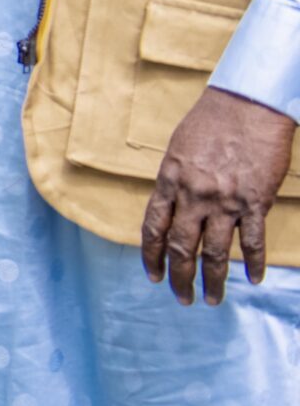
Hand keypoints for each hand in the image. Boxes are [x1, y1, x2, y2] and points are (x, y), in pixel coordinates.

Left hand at [141, 87, 293, 303]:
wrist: (247, 105)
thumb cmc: (211, 121)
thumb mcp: (178, 149)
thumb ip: (174, 180)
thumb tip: (172, 206)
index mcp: (170, 182)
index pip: (153, 229)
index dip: (151, 256)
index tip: (154, 276)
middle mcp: (194, 196)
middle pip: (181, 248)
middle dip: (179, 278)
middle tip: (182, 298)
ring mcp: (225, 202)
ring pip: (215, 253)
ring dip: (213, 280)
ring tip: (211, 300)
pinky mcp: (255, 202)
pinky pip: (252, 241)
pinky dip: (253, 263)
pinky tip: (253, 278)